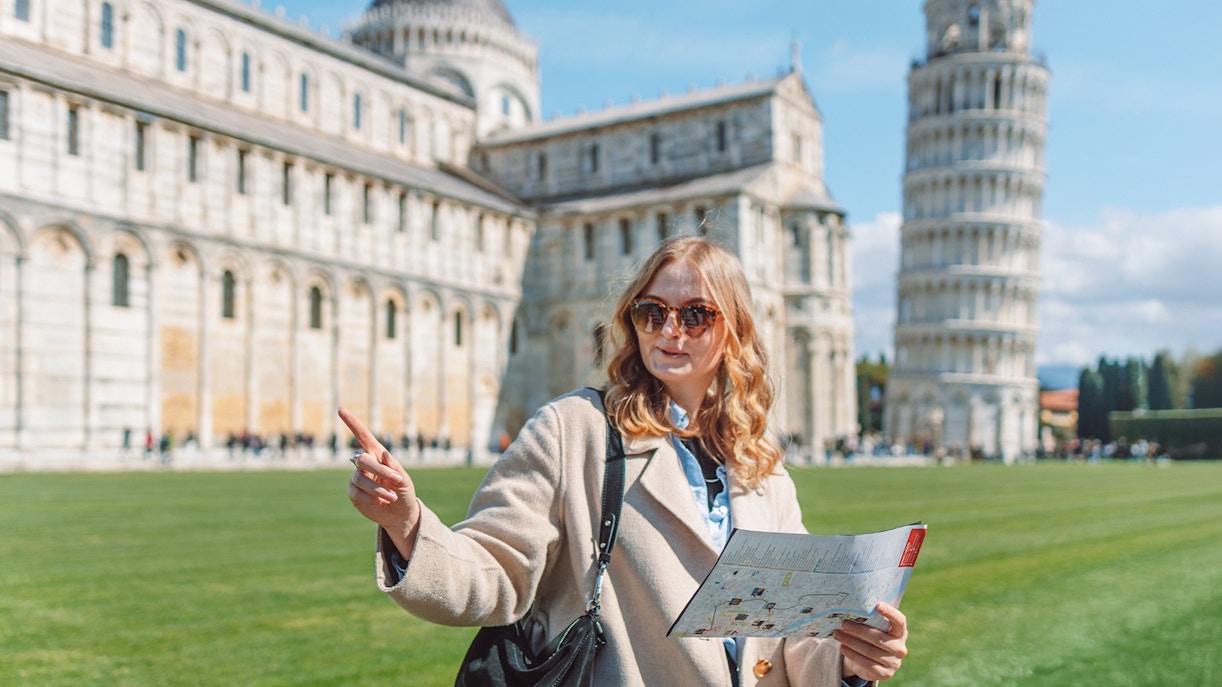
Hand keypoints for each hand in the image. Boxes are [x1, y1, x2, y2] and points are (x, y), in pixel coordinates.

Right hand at [338, 407, 420, 558]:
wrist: (400, 513)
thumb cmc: (404, 492)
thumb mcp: (404, 479)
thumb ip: (395, 467)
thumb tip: (384, 454)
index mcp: (378, 455)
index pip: (363, 436)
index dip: (352, 423)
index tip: (341, 410)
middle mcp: (365, 464)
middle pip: (362, 459)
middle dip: (380, 471)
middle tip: (396, 480)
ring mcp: (357, 478)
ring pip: (360, 478)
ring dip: (378, 488)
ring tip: (391, 497)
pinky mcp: (353, 493)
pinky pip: (356, 492)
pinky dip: (371, 497)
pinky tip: (381, 502)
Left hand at [834, 601, 907, 681]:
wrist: (871, 662)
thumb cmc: (871, 638)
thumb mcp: (874, 629)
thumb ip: (869, 620)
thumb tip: (851, 608)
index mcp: (900, 632)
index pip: (900, 621)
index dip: (891, 613)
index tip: (878, 605)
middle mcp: (900, 648)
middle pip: (879, 638)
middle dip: (859, 630)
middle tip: (844, 624)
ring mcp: (894, 662)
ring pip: (870, 651)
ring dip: (851, 642)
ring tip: (837, 635)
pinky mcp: (885, 674)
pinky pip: (866, 664)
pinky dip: (852, 655)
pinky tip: (842, 648)